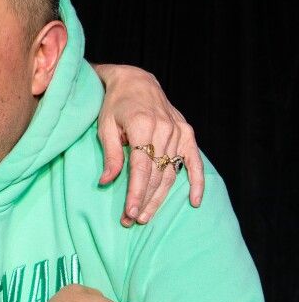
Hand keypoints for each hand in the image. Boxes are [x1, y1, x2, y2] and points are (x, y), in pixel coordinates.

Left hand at [93, 64, 204, 225]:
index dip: (136, 192)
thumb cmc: (115, 105)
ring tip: (146, 216)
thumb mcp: (105, 127)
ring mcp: (179, 131)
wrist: (135, 81)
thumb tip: (106, 182)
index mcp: (143, 125)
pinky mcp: (187, 133)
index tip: (129, 212)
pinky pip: (195, 161)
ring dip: (160, 197)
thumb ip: (111, 155)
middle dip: (145, 200)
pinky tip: (194, 201)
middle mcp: (165, 129)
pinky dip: (197, 182)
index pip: (141, 168)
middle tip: (132, 220)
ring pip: (172, 173)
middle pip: (157, 174)